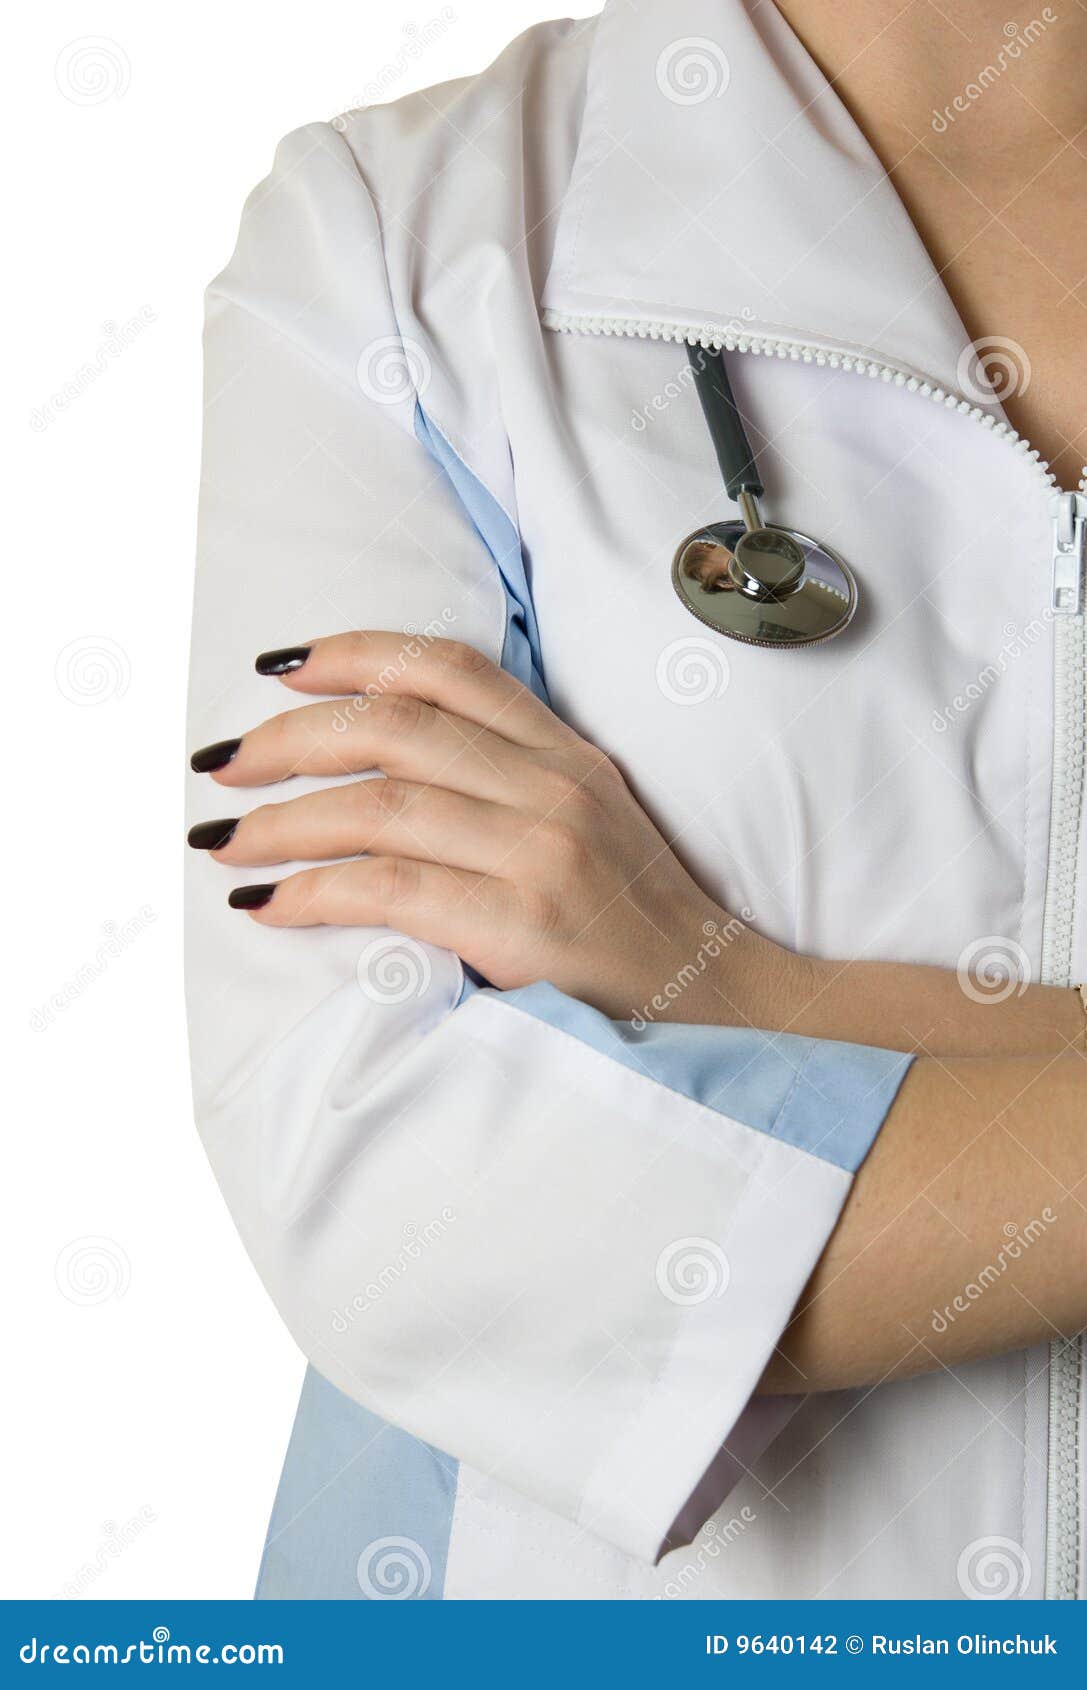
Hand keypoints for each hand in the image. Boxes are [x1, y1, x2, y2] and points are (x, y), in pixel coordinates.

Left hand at [188, 632, 778, 1022]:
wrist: (719, 1005)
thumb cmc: (637, 924)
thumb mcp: (589, 823)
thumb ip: (510, 780)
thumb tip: (386, 770)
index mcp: (567, 755)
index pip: (450, 669)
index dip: (354, 654)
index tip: (278, 668)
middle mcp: (555, 788)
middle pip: (393, 727)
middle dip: (287, 739)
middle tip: (221, 766)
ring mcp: (543, 853)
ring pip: (379, 805)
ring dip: (281, 821)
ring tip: (223, 842)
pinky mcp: (526, 924)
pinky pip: (390, 890)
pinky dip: (312, 893)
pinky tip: (268, 904)